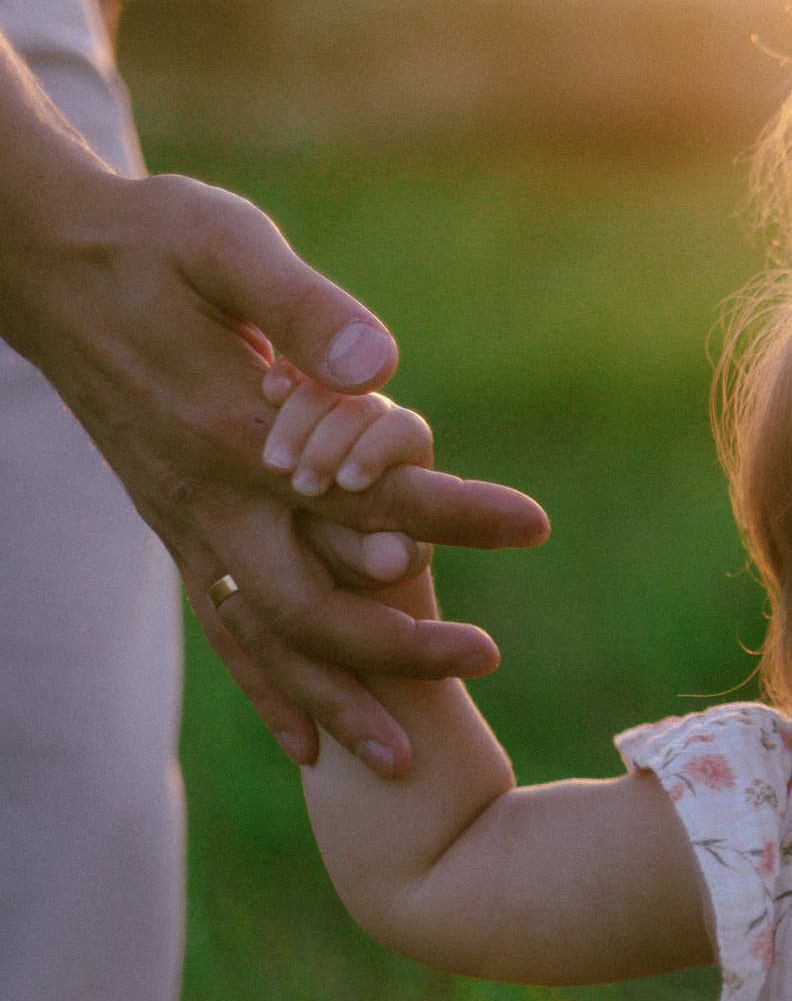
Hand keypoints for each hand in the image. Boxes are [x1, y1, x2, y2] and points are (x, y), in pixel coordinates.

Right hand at [0, 131, 548, 777]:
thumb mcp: (225, 244)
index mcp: (238, 429)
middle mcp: (210, 494)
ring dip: (332, 698)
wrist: (43, 263)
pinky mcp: (172, 529)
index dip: (453, 510)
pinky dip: (265, 687)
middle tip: (485, 661)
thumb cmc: (151, 239)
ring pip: (262, 638)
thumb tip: (382, 364)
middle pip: (310, 601)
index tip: (534, 524)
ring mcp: (185, 522)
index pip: (367, 485)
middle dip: (396, 643)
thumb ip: (303, 306)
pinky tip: (305, 739)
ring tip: (401, 761)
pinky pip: (220, 628)